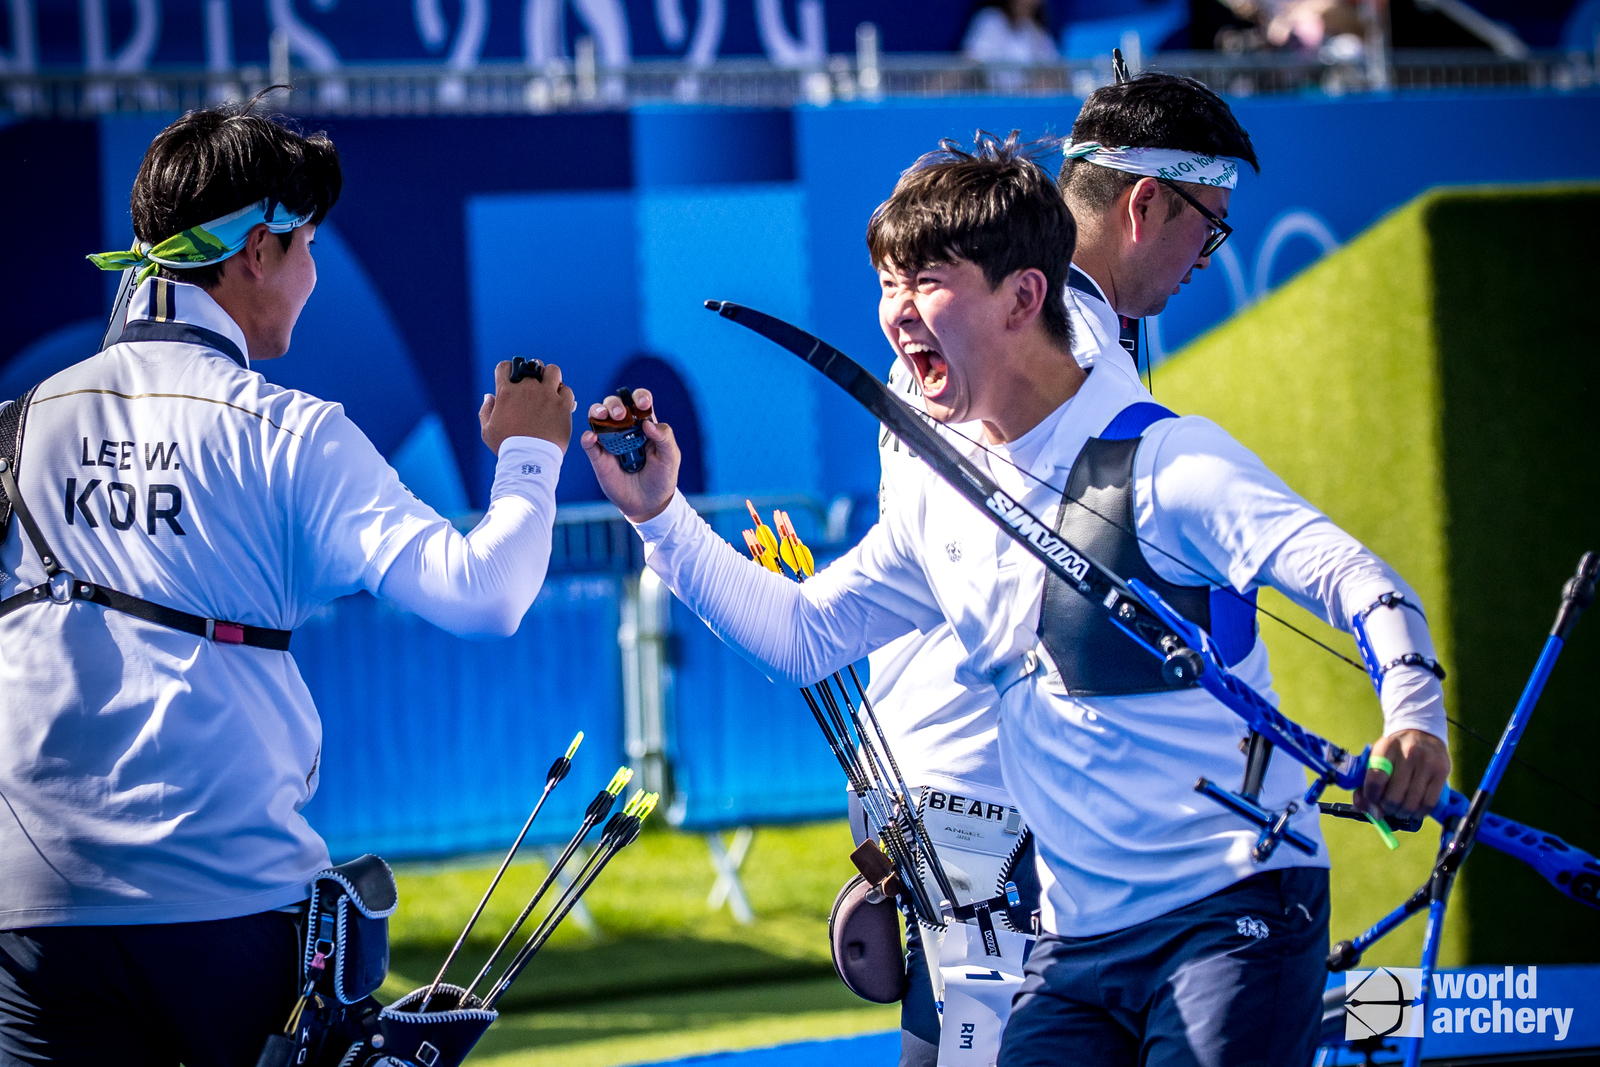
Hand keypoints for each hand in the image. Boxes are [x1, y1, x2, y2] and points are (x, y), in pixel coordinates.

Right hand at [480, 360, 575, 453]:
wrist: (529, 460)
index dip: (508, 370)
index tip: (513, 378)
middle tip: (535, 385)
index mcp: (506, 392)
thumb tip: (489, 396)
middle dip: (532, 374)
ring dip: (551, 377)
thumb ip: (486, 410)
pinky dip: (564, 395)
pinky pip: (567, 390)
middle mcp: (527, 389)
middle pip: (532, 366)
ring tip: (550, 389)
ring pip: (553, 371)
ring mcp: (546, 395)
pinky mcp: (562, 405)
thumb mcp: (487, 429)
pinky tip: (560, 404)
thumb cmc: (506, 447)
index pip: (505, 366)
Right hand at [581, 388, 679, 522]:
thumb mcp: (671, 457)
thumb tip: (647, 423)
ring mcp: (610, 442)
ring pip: (598, 418)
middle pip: (614, 405)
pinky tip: (592, 437)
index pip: (638, 402)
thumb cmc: (662, 478)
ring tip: (604, 416)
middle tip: (620, 415)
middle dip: (615, 404)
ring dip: (598, 411)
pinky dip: (587, 437)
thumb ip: (665, 437)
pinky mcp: (599, 457)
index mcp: (644, 425)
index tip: (642, 404)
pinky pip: (588, 443)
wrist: (649, 504)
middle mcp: (625, 429)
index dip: (639, 397)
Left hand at [1355, 729, 1451, 821]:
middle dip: (1387, 808)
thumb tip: (1367, 810)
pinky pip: (1430, 803)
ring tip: (1400, 810)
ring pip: (1412, 803)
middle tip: (1387, 808)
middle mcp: (1408, 754)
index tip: (1372, 801)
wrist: (1421, 732)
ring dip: (1403, 813)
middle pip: (1394, 796)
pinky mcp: (1442, 772)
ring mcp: (1427, 763)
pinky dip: (1420, 813)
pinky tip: (1414, 811)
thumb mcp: (1376, 758)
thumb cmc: (1394, 751)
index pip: (1375, 780)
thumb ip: (1366, 784)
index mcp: (1386, 749)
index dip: (1371, 797)